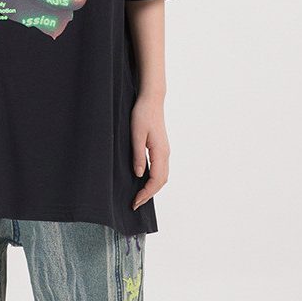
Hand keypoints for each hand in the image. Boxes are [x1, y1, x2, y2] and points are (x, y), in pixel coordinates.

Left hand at [130, 94, 169, 209]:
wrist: (152, 99)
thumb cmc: (143, 114)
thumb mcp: (136, 134)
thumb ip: (138, 155)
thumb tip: (138, 174)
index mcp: (160, 152)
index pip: (156, 180)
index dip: (146, 193)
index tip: (135, 202)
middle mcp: (166, 154)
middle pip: (161, 181)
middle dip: (149, 194)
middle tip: (135, 203)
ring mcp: (165, 150)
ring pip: (162, 176)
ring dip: (152, 187)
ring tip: (139, 195)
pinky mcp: (161, 147)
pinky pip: (161, 168)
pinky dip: (154, 179)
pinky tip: (144, 179)